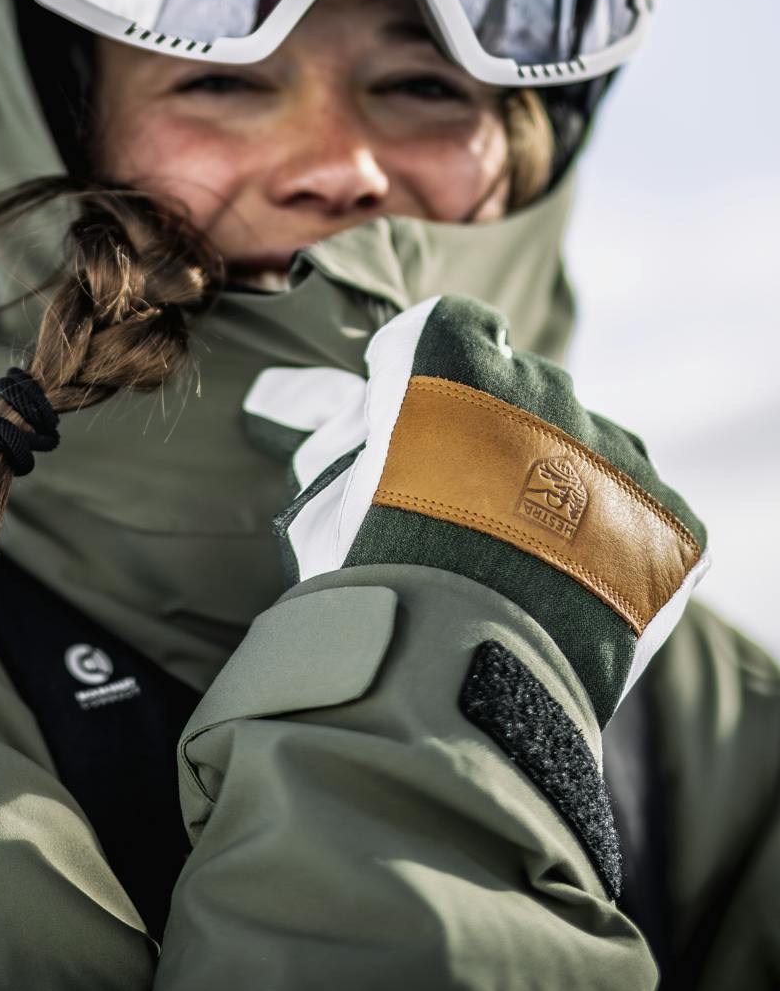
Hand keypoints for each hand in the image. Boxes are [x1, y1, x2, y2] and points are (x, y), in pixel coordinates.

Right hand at [245, 294, 708, 725]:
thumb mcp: (326, 500)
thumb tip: (333, 425)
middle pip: (524, 386)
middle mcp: (545, 384)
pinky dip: (616, 541)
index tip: (416, 412)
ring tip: (526, 554)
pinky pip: (644, 514)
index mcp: (457, 358)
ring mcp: (613, 448)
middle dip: (497, 428)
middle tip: (465, 499)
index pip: (455, 324)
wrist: (459, 666)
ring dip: (561, 480)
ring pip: (588, 446)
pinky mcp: (666, 517)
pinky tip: (578, 588)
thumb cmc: (372, 574)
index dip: (432, 367)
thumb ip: (341, 449)